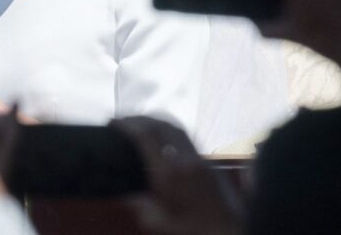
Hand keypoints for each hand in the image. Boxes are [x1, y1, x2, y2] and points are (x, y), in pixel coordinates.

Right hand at [112, 117, 242, 234]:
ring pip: (174, 127)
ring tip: (139, 123)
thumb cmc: (193, 230)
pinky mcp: (207, 162)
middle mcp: (184, 159)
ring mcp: (198, 158)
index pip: (145, 136)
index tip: (112, 122)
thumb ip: (138, 205)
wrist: (228, 232)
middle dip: (138, 118)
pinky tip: (162, 135)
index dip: (127, 125)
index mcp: (169, 172)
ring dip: (154, 120)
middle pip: (159, 125)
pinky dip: (169, 128)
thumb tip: (125, 193)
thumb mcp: (157, 222)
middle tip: (122, 120)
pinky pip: (185, 135)